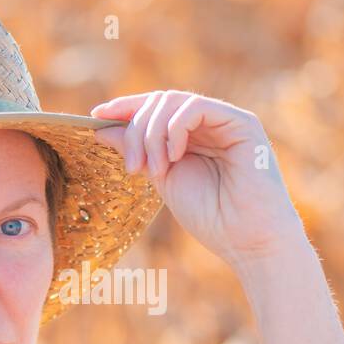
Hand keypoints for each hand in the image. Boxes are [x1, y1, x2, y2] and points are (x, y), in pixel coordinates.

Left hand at [89, 90, 304, 268]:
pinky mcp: (241, 123)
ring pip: (173, 101)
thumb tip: (102, 127)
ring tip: (152, 170)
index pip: (155, 109)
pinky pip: (195, 107)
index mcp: (192, 137)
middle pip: (159, 102)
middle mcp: (210, 124)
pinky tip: (172, 157)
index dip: (125, 108)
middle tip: (132, 168)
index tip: (95, 118)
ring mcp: (226, 121)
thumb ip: (137, 151)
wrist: (248, 241)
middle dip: (136, 130)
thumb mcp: (163, 179)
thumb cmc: (212, 218)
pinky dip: (173, 129)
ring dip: (151, 133)